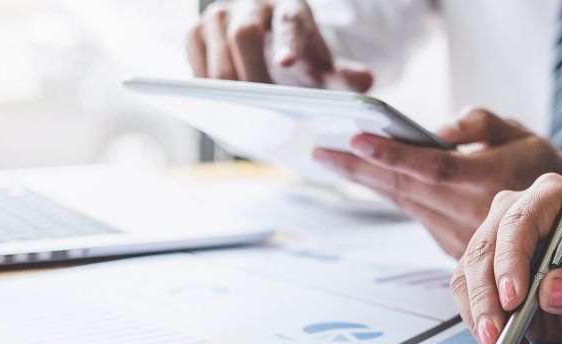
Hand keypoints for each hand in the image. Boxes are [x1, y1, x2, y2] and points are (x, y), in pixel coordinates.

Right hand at [186, 0, 372, 91]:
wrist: (271, 50)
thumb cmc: (300, 60)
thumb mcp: (325, 69)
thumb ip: (345, 77)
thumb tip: (366, 81)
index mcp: (291, 10)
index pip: (291, 23)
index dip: (288, 42)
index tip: (287, 63)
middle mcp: (253, 6)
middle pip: (243, 35)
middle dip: (249, 74)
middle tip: (258, 109)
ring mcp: (220, 16)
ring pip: (213, 46)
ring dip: (223, 85)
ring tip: (237, 115)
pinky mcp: (197, 32)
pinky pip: (194, 60)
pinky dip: (205, 86)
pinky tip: (218, 107)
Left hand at [312, 107, 561, 257]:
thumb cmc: (541, 167)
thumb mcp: (523, 134)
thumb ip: (482, 124)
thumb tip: (444, 127)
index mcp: (487, 181)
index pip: (431, 167)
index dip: (392, 154)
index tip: (356, 138)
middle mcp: (468, 211)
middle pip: (404, 187)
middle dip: (360, 168)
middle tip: (321, 149)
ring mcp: (458, 232)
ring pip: (404, 202)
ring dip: (366, 181)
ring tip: (330, 158)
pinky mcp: (453, 245)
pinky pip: (414, 215)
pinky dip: (388, 193)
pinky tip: (366, 177)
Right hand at [451, 174, 561, 343]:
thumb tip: (551, 292)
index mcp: (553, 198)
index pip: (519, 221)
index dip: (510, 259)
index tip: (513, 299)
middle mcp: (516, 211)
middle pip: (484, 248)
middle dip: (485, 297)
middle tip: (496, 337)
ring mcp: (495, 238)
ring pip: (467, 273)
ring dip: (479, 315)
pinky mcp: (484, 268)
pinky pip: (468, 294)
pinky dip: (480, 323)